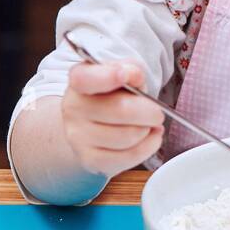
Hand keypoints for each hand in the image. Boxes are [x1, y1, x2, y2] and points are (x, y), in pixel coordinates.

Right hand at [62, 60, 164, 178]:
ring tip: (149, 125)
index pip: (86, 78)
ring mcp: (78, 136)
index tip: (124, 74)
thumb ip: (130, 70)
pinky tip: (148, 137)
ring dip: (148, 130)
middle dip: (150, 112)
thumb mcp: (123, 73)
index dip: (107, 76)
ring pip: (128, 136)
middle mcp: (73, 108)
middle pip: (121, 111)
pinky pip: (128, 157)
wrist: (95, 122)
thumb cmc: (113, 94)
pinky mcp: (89, 159)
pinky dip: (147, 147)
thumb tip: (133, 76)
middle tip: (157, 112)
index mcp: (79, 79)